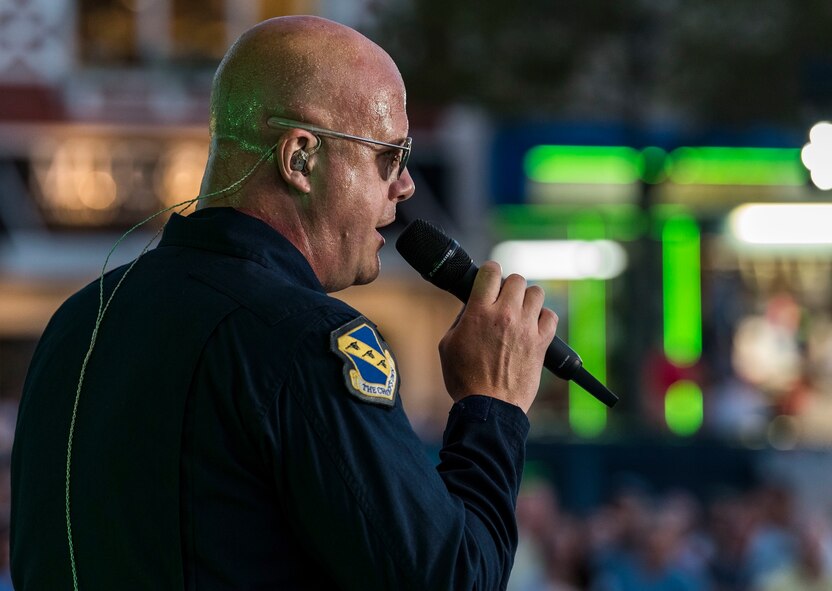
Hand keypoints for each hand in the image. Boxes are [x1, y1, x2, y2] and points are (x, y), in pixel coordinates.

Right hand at [438, 261, 557, 413]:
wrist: (489, 407)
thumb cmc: (464, 379)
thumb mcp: (448, 344)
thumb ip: (461, 319)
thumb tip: (473, 306)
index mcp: (479, 312)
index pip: (490, 271)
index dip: (489, 271)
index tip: (489, 277)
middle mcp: (505, 315)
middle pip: (516, 279)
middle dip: (508, 286)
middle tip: (502, 300)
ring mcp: (526, 328)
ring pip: (537, 293)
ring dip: (527, 299)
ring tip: (519, 312)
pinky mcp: (541, 344)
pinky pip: (551, 317)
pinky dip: (544, 318)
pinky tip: (533, 326)